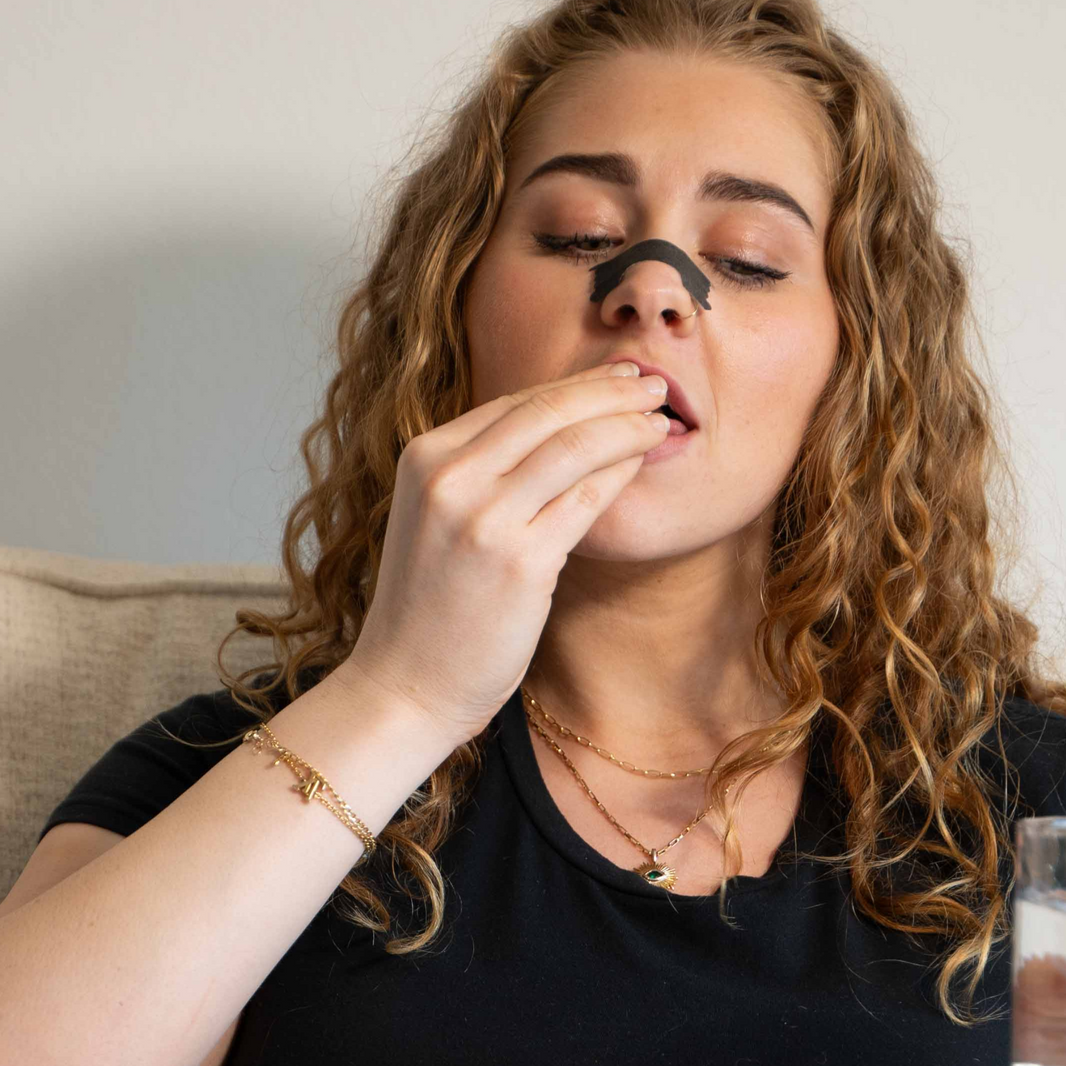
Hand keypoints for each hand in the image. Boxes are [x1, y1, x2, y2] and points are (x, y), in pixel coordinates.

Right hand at [339, 362, 672, 745]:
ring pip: (575, 446)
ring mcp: (484, 519)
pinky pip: (586, 500)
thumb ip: (479, 475)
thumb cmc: (428, 612)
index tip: (615, 380)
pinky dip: (620, 474)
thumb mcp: (435, 520)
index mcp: (423, 459)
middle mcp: (450, 478)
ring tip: (661, 422)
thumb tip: (557, 432)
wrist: (404, 686)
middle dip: (611, 391)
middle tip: (656, 386)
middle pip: (548, 411)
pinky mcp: (520, 562)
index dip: (574, 386)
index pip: (514, 404)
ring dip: (627, 426)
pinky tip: (641, 464)